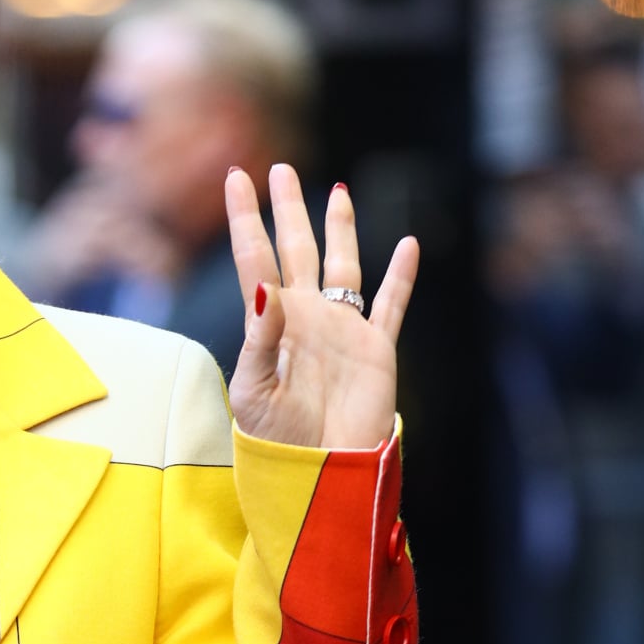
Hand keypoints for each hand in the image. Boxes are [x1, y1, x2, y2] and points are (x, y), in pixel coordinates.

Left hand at [225, 165, 416, 449]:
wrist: (321, 474)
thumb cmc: (277, 442)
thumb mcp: (254, 393)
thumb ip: (259, 339)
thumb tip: (263, 286)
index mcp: (270, 325)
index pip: (255, 259)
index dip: (246, 218)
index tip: (236, 176)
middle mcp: (306, 319)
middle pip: (297, 250)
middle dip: (289, 211)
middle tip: (280, 169)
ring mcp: (342, 331)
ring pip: (343, 267)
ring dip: (341, 230)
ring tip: (337, 193)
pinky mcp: (376, 349)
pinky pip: (391, 305)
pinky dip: (402, 276)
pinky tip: (408, 246)